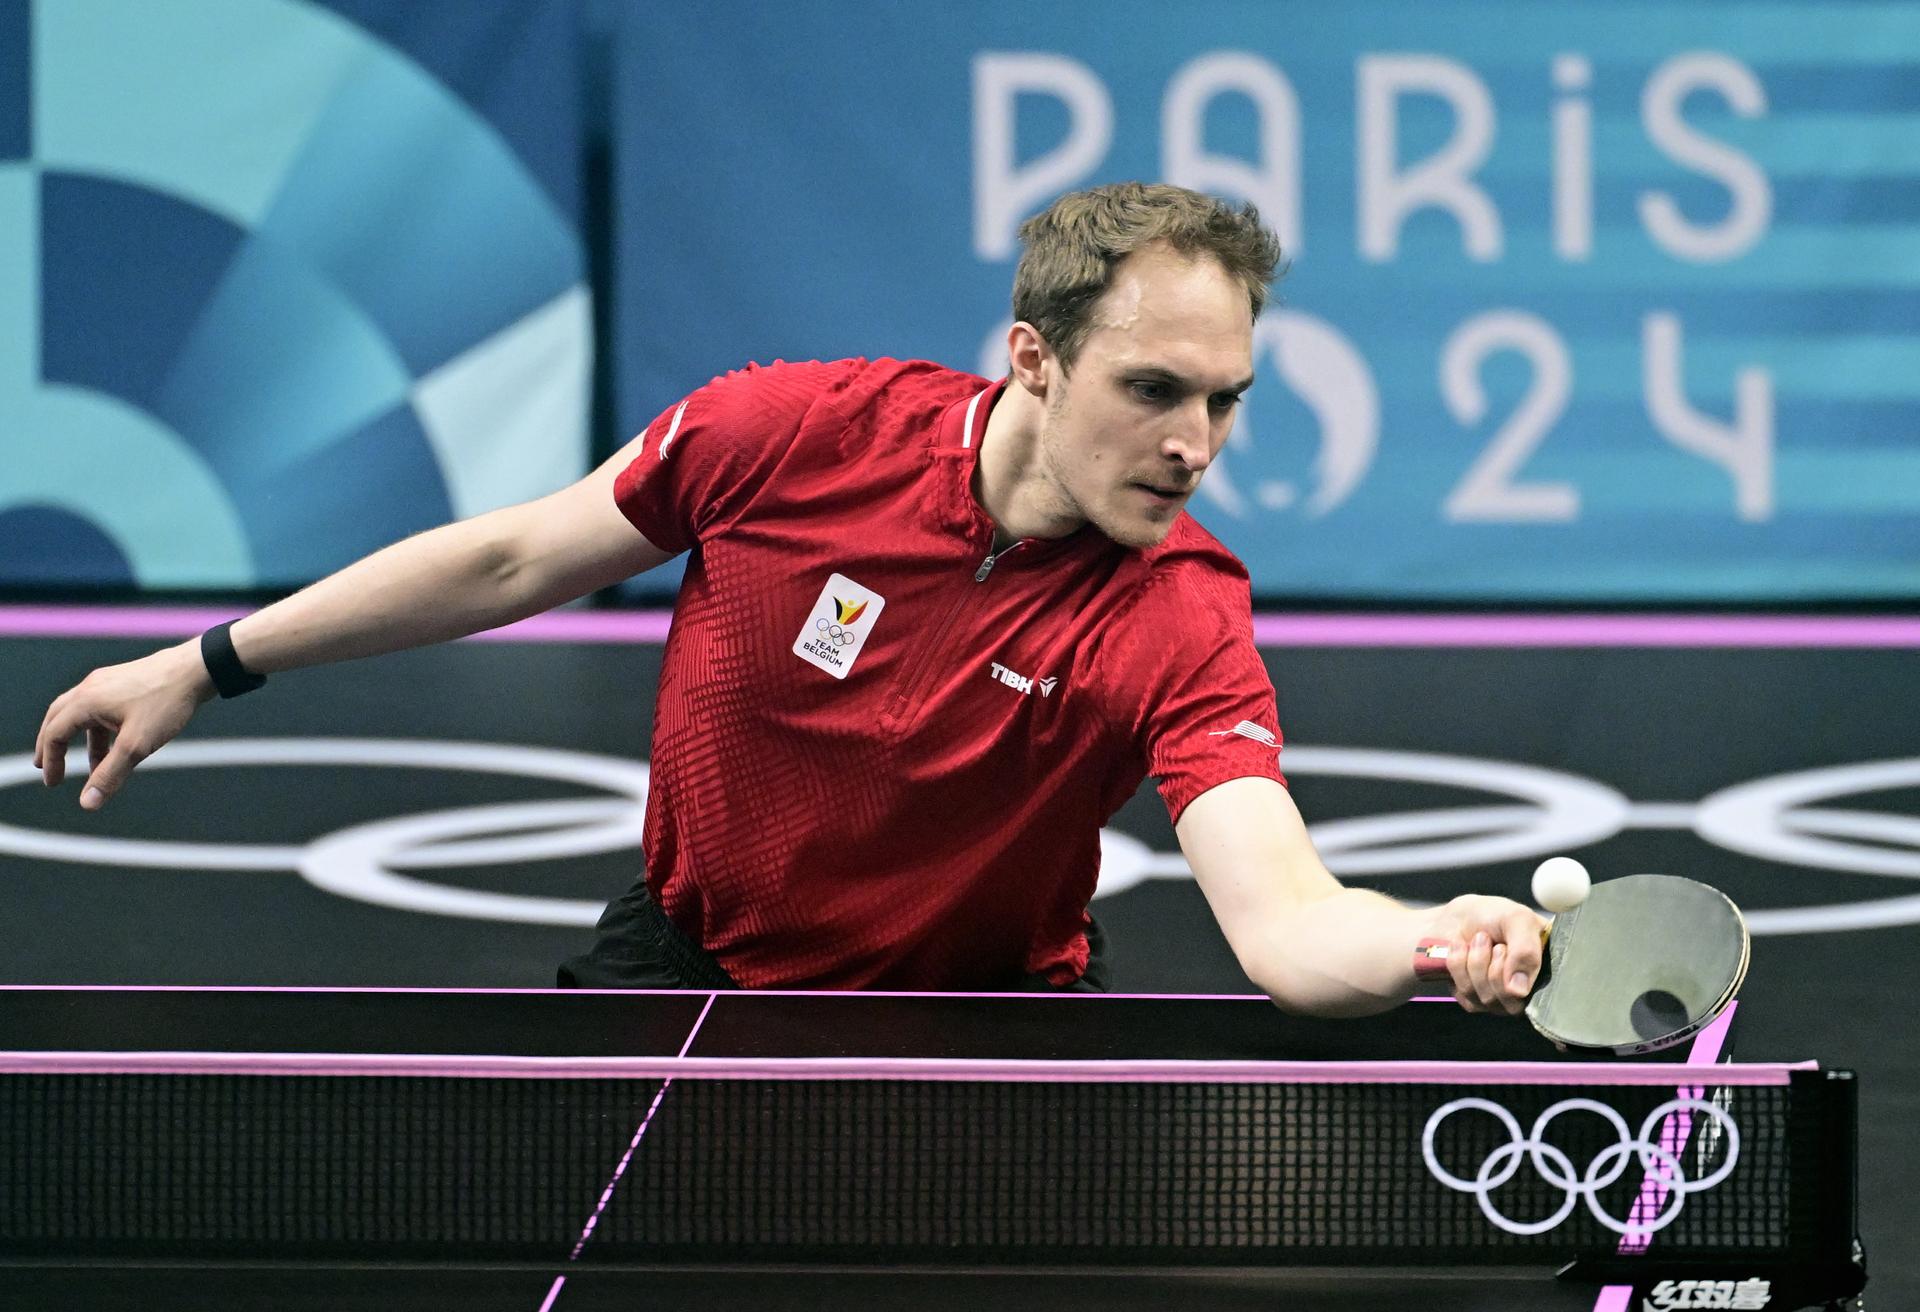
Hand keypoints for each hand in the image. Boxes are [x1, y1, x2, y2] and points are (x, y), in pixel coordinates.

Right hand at [34, 642, 215, 809]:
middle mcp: (91, 687)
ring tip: (92, 766)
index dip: (51, 760)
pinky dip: (101, 729)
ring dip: (82, 740)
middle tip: (48, 767)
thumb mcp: (137, 745)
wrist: (197, 669)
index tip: (52, 783)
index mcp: (86, 701)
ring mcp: (107, 681)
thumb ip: (110, 774)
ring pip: (82, 713)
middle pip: (58, 718)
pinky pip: (102, 708)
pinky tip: (117, 744)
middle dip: (52, 745)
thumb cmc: (166, 704)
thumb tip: (87, 803)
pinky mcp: (124, 681)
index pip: (54, 733)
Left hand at [1425, 894, 1546, 1014]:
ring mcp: (1501, 999)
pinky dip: (1459, 967)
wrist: (1459, 915)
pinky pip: (1466, 996)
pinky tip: (1463, 950)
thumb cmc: (1493, 915)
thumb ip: (1526, 950)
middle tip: (1491, 941)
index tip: (1503, 947)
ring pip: (1486, 999)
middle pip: (1512, 1003)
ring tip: (1477, 940)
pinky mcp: (1475, 1001)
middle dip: (1493, 966)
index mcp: (1547, 970)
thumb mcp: (1517, 919)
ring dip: (1475, 962)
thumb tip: (1518, 991)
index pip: (1544, 997)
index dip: (1519, 973)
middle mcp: (1528, 991)